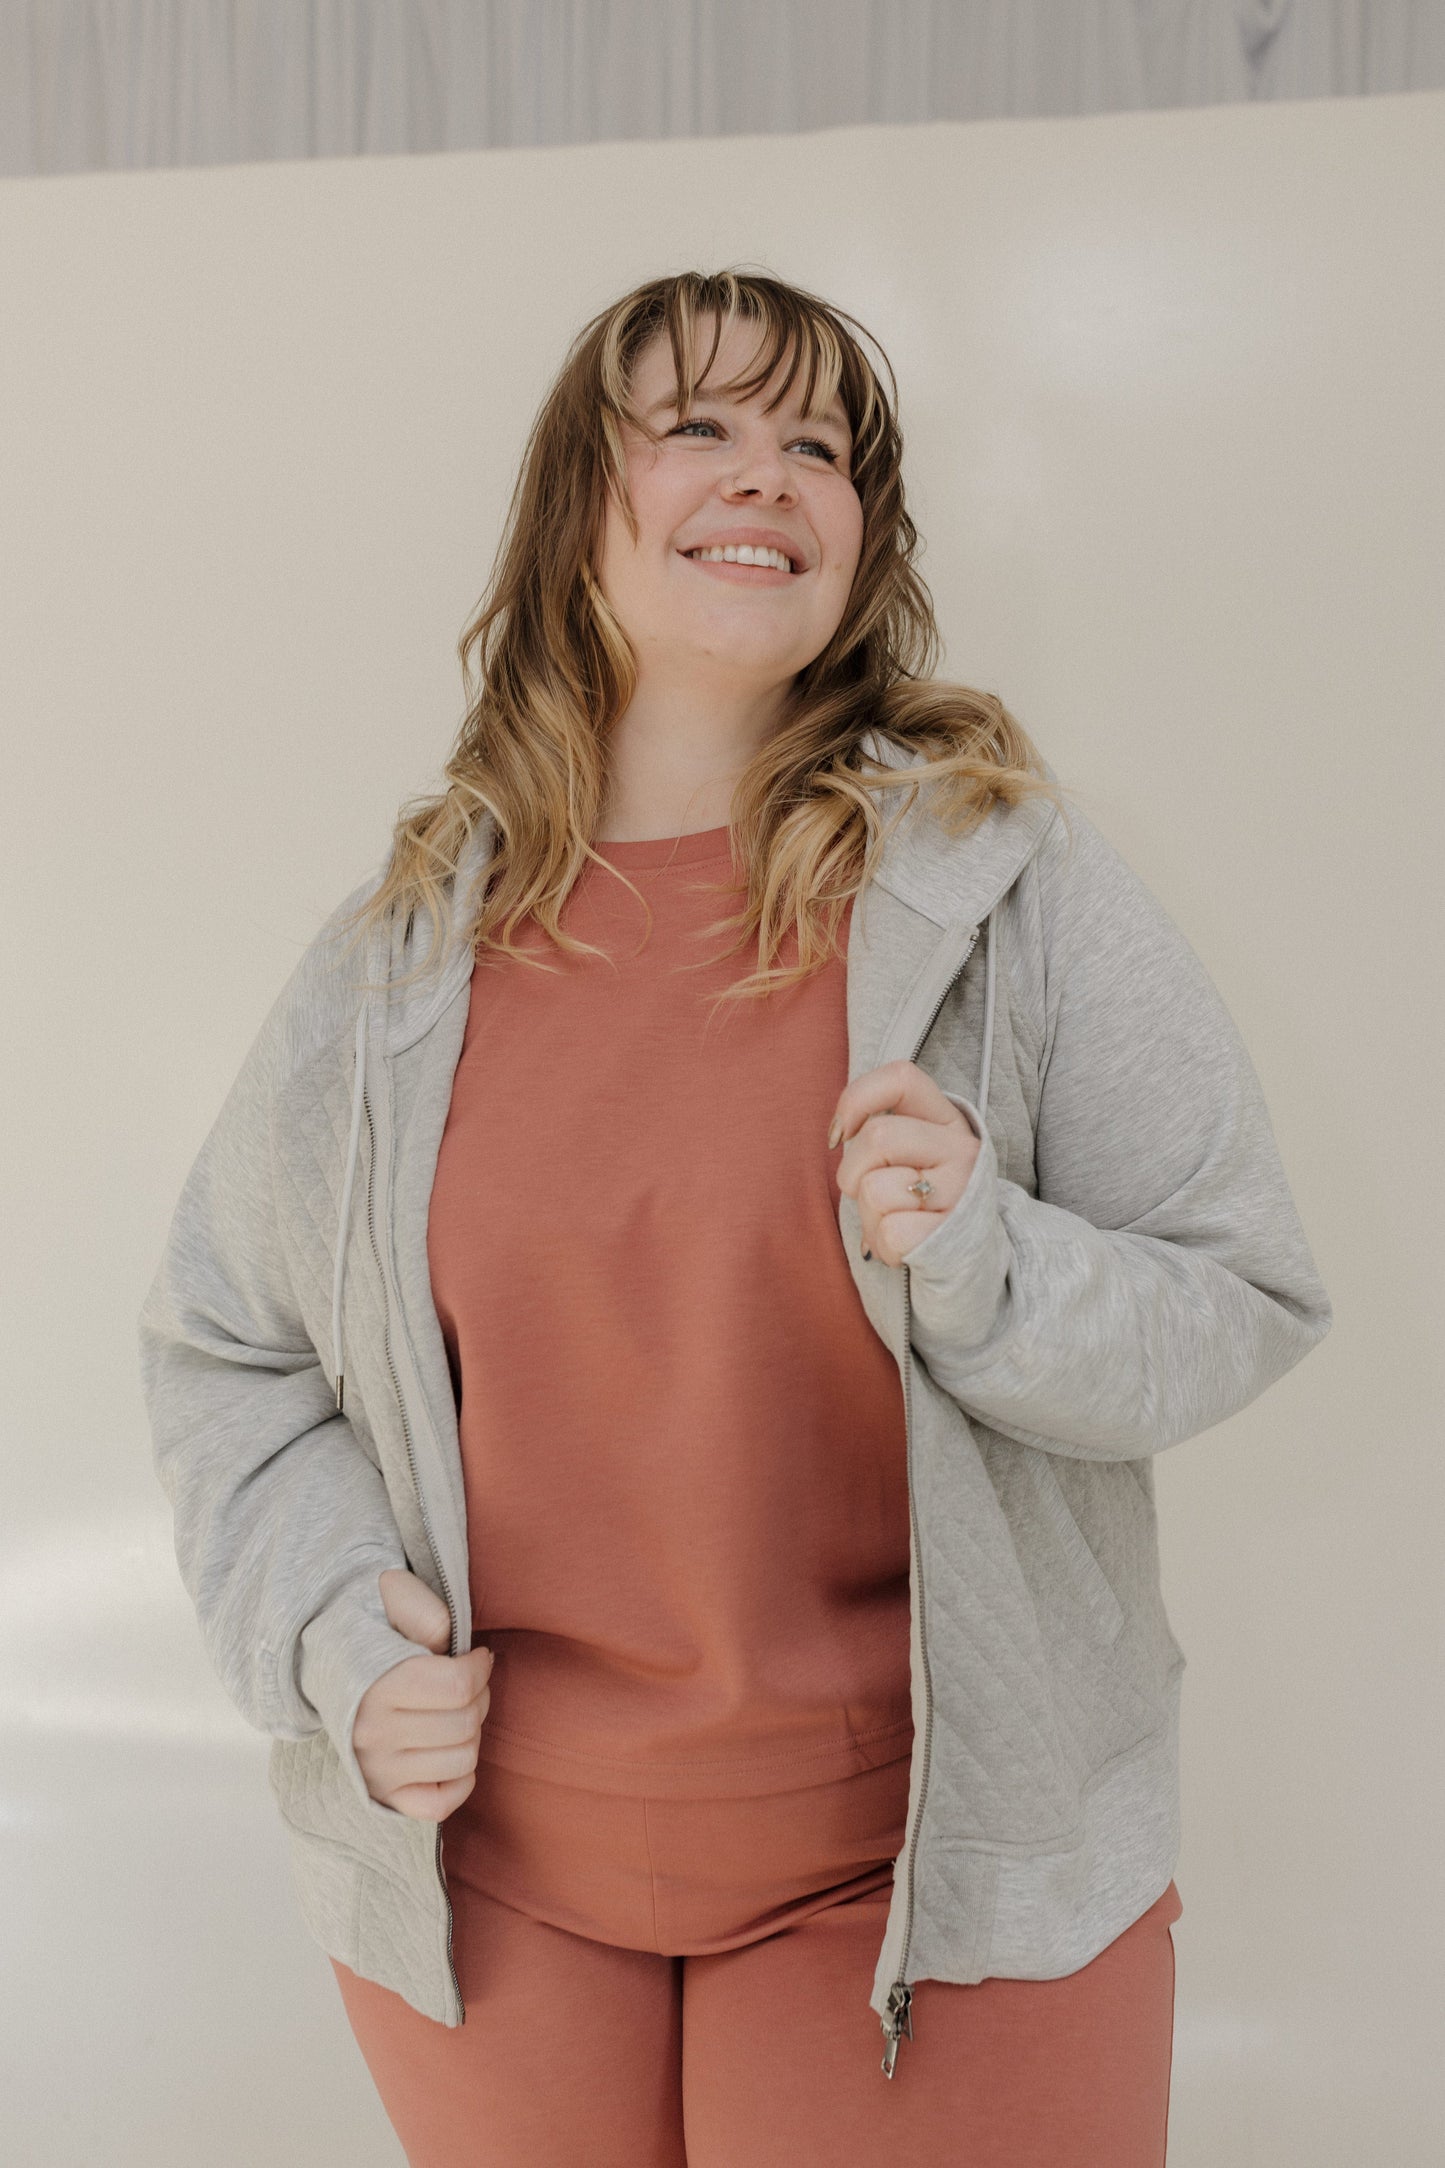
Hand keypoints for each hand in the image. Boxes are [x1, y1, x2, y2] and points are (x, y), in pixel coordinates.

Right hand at [351, 1568, 494, 1821]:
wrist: (324, 1663)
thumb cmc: (371, 1629)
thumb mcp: (393, 1598)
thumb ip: (425, 1612)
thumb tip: (451, 1647)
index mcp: (375, 1686)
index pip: (459, 1686)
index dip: (480, 1666)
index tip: (475, 1656)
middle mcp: (371, 1735)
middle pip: (465, 1723)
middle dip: (480, 1696)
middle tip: (467, 1682)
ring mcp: (376, 1772)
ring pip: (462, 1761)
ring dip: (472, 1734)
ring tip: (456, 1711)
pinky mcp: (383, 1796)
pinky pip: (439, 1805)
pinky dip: (459, 1781)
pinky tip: (451, 1752)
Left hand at [828, 1059, 979, 1268]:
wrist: (971, 1260)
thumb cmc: (922, 1202)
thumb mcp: (912, 1156)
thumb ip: (882, 1132)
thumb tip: (837, 1135)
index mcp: (949, 1121)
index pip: (902, 1078)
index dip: (856, 1099)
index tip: (842, 1134)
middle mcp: (963, 1149)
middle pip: (877, 1137)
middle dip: (851, 1172)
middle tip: (865, 1193)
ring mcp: (961, 1191)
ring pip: (874, 1190)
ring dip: (868, 1216)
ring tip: (894, 1222)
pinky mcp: (951, 1234)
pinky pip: (889, 1233)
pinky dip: (883, 1246)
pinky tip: (905, 1247)